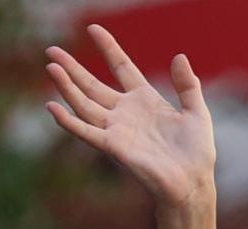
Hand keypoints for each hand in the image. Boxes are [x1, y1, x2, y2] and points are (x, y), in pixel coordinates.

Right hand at [44, 25, 215, 209]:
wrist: (193, 182)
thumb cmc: (196, 151)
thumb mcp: (197, 111)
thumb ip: (188, 85)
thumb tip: (179, 56)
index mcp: (145, 100)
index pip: (122, 66)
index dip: (108, 47)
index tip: (93, 28)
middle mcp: (126, 112)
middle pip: (93, 85)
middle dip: (72, 68)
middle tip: (51, 51)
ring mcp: (117, 129)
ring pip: (85, 104)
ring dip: (67, 87)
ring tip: (51, 68)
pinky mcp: (113, 147)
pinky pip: (86, 131)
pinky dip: (69, 121)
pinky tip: (52, 107)